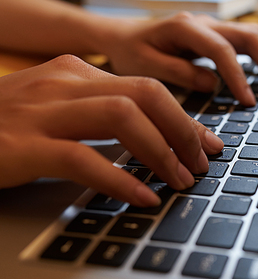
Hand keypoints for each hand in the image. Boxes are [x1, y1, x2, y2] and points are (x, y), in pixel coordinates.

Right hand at [0, 55, 222, 205]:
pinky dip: (121, 180)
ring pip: (123, 118)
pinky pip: (84, 159)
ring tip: (180, 181)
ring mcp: (43, 111)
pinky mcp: (24, 145)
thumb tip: (155, 138)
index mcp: (77, 72)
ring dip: (161, 152)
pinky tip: (142, 197)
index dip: (186, 119)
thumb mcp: (60, 108)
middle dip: (183, 131)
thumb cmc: (8, 126)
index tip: (208, 144)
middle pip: (146, 95)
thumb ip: (102, 115)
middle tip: (201, 164)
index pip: (148, 88)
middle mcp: (64, 82)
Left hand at [98, 12, 257, 105]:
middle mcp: (203, 23)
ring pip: (250, 36)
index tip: (248, 101)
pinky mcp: (213, 37)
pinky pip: (243, 44)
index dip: (238, 76)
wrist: (121, 37)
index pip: (221, 50)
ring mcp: (210, 28)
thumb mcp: (146, 67)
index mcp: (185, 28)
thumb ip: (179, 74)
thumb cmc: (130, 52)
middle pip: (247, 35)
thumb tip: (212, 83)